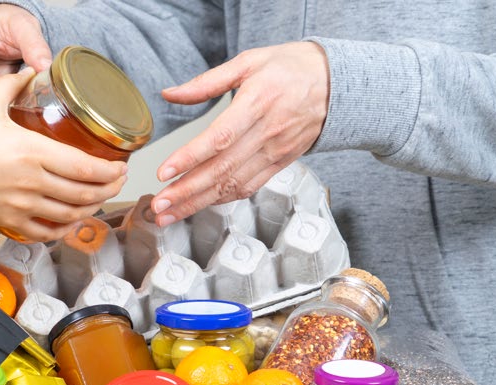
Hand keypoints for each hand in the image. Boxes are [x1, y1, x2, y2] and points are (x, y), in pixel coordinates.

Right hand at [0, 69, 127, 242]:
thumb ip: (11, 87)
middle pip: (85, 193)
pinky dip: (63, 229)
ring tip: (99, 199)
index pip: (87, 167)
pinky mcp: (10, 221)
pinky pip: (46, 232)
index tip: (121, 167)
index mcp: (33, 153)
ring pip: (70, 215)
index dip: (111, 171)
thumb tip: (30, 73)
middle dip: (109, 189)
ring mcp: (23, 206)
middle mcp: (33, 183)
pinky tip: (70, 222)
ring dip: (91, 209)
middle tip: (117, 181)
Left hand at [151, 42, 328, 224]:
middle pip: (222, 169)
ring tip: (169, 213)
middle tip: (159, 205)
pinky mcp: (280, 164)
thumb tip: (170, 93)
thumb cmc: (291, 68)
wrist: (336, 84)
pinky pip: (249, 187)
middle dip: (187, 191)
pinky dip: (222, 200)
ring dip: (198, 203)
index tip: (165, 172)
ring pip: (233, 185)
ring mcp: (275, 152)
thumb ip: (206, 82)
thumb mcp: (249, 61)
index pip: (220, 138)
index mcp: (258, 103)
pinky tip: (199, 206)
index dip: (190, 158)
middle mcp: (267, 133)